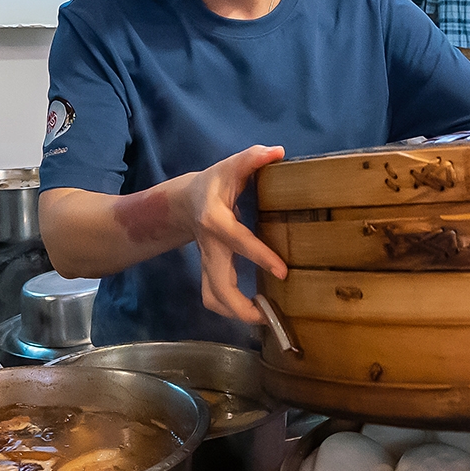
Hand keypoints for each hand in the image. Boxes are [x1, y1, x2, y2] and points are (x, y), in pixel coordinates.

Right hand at [168, 144, 288, 323]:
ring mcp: (207, 262)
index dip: (260, 256)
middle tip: (268, 314)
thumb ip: (252, 158)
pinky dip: (232, 309)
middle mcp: (209, 247)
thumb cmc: (215, 183)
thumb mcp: (232, 166)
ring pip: (212, 297)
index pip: (238, 241)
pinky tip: (255, 311)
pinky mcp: (209, 272)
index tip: (283, 272)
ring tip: (263, 318)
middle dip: (239, 306)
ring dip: (234, 313)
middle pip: (216, 286)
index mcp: (215, 221)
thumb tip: (275, 152)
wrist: (186, 200)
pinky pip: (215, 296)